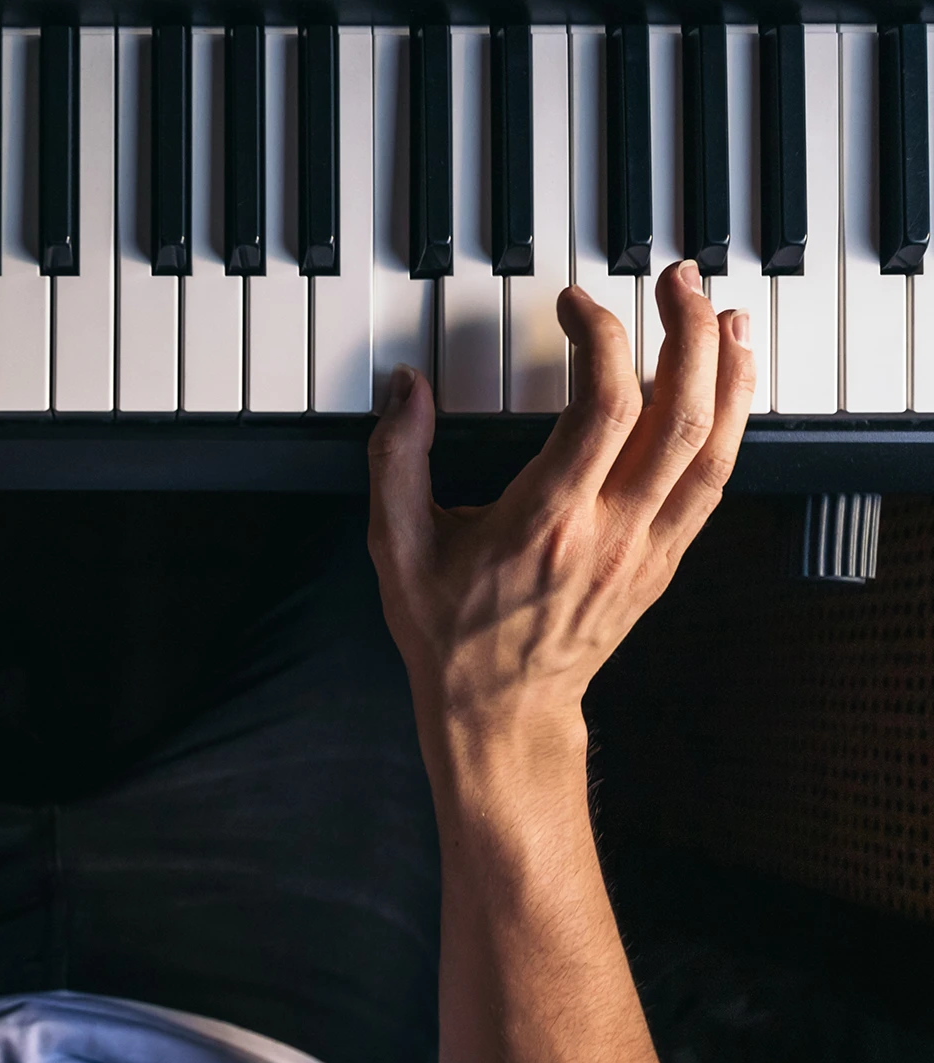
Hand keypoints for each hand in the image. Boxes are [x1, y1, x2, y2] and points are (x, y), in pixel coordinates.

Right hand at [367, 261, 752, 738]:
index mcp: (545, 522)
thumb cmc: (451, 635)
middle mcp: (609, 533)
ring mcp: (646, 550)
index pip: (603, 408)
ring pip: (715, 448)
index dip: (601, 339)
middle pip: (679, 416)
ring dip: (729, 373)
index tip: (577, 307)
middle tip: (675, 283)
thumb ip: (396, 459)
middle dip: (687, 334)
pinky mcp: (664, 561)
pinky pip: (716, 482)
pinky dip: (733, 424)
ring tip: (723, 316)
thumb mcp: (396, 546)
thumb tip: (406, 388)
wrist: (502, 710)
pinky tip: (731, 386)